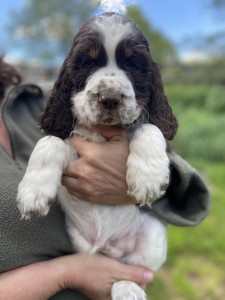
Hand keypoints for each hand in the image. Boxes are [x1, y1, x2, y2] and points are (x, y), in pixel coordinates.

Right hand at [0, 253, 152, 299]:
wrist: (68, 268)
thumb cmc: (90, 268)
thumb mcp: (114, 269)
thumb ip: (132, 273)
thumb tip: (150, 276)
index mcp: (115, 299)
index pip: (137, 293)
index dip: (140, 279)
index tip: (136, 266)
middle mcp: (110, 299)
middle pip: (130, 289)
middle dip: (132, 276)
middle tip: (128, 262)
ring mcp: (105, 295)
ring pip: (122, 285)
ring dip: (124, 274)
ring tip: (120, 263)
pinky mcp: (100, 288)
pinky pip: (114, 283)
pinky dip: (117, 275)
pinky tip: (113, 266)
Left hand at [62, 125, 135, 204]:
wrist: (139, 185)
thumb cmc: (130, 160)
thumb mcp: (121, 138)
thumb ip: (104, 128)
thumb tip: (90, 123)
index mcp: (91, 153)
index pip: (72, 142)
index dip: (75, 140)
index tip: (79, 141)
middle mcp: (84, 170)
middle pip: (65, 162)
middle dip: (69, 157)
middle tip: (76, 156)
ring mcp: (85, 185)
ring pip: (64, 178)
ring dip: (67, 172)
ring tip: (74, 169)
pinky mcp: (88, 196)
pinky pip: (70, 190)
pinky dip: (71, 184)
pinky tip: (78, 180)